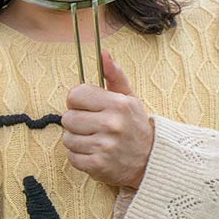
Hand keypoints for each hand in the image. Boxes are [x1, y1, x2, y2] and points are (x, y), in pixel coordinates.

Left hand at [62, 51, 153, 188]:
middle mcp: (111, 124)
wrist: (150, 161)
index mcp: (118, 104)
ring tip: (95, 140)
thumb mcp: (129, 98)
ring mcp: (104, 146)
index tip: (87, 106)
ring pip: (67, 138)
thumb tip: (102, 53)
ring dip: (77, 140)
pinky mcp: (97, 165)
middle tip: (93, 126)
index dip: (78, 101)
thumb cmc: (134, 126)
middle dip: (77, 122)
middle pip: (68, 118)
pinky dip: (80, 157)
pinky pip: (72, 157)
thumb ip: (114, 75)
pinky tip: (95, 153)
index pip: (75, 94)